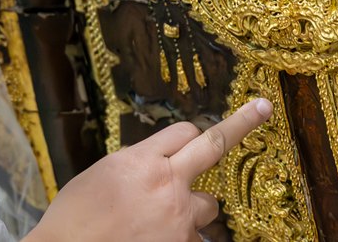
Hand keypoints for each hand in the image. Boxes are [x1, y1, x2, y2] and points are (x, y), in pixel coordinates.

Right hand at [25, 98, 273, 241]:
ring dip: (194, 207)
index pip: (184, 131)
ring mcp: (179, 217)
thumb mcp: (103, 174)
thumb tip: (158, 162)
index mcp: (141, 159)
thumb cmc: (76, 217)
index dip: (187, 136)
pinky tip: (158, 237)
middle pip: (214, 145)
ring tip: (160, 221)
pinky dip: (184, 236)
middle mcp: (167, 182)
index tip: (203, 131)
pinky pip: (197, 236)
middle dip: (242, 123)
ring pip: (209, 203)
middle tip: (262, 109)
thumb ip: (137, 163)